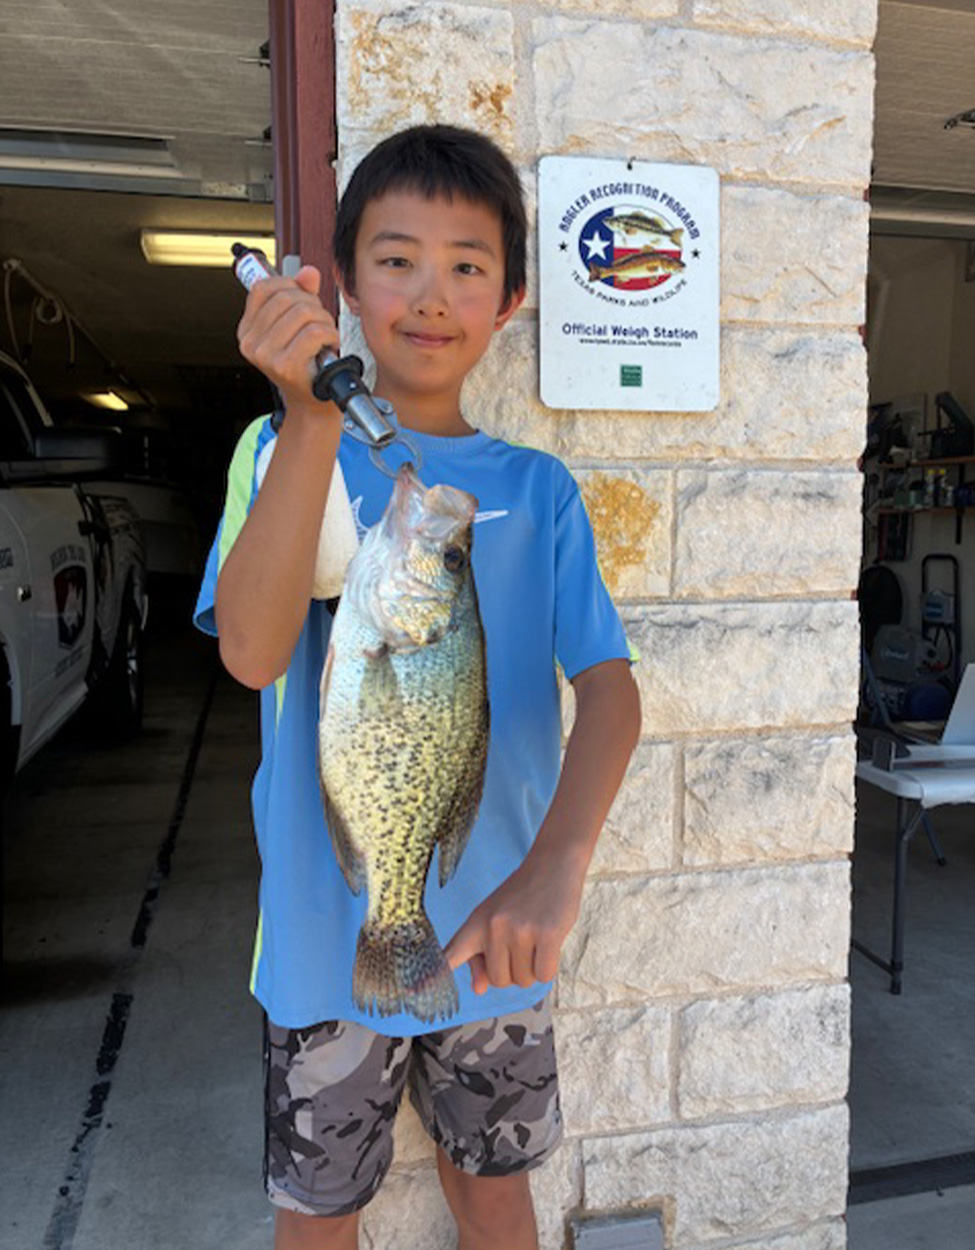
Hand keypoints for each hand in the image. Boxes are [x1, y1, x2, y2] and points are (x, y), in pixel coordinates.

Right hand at [236, 265, 340, 413]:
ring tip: (324, 337)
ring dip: (324, 321)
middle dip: (313, 305)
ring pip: (304, 312)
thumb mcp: (299, 325)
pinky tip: (328, 347)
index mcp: (247, 330)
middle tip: (319, 323)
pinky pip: (315, 332)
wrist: (313, 402)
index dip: (290, 285)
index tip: (303, 298)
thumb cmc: (306, 364)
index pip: (263, 288)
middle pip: (287, 297)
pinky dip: (330, 335)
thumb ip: (301, 295)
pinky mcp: (284, 365)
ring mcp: (265, 355)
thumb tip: (308, 273)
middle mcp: (250, 342)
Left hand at [444, 849, 584, 994]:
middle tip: (521, 944)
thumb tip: (479, 989)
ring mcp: (520, 931)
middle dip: (512, 971)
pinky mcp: (547, 934)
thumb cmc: (522, 895)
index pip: (452, 953)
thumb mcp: (495, 918)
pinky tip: (549, 944)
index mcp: (476, 923)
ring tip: (535, 940)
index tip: (416, 989)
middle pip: (498, 980)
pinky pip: (543, 975)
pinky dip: (547, 967)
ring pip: (522, 980)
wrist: (552, 865)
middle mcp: (493, 928)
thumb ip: (482, 954)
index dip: (433, 975)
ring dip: (532, 969)